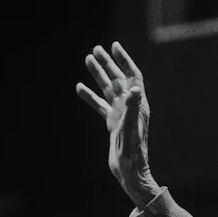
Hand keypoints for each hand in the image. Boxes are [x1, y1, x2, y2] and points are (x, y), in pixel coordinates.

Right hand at [75, 42, 159, 207]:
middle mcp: (130, 107)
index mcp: (138, 105)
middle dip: (109, 63)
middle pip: (119, 79)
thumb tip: (133, 87)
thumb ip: (131, 107)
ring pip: (108, 90)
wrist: (130, 171)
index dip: (124, 61)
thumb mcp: (130, 128)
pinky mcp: (113, 123)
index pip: (132, 77)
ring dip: (99, 75)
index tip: (114, 46)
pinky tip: (79, 87)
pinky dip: (91, 96)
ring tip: (87, 59)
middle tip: (96, 49)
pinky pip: (100, 106)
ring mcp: (121, 114)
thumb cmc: (132, 152)